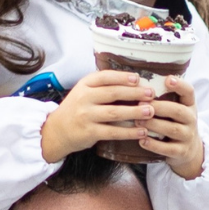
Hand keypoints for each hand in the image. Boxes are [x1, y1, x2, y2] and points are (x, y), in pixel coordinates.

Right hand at [40, 71, 156, 160]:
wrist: (57, 130)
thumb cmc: (77, 109)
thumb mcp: (85, 92)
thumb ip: (103, 87)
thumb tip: (135, 83)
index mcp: (84, 85)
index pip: (104, 77)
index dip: (122, 77)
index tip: (138, 79)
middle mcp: (84, 98)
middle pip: (112, 93)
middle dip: (134, 93)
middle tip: (151, 94)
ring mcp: (86, 115)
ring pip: (114, 113)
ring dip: (134, 112)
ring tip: (151, 111)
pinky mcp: (89, 132)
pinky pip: (113, 132)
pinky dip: (129, 132)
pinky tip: (142, 131)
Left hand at [137, 74, 204, 178]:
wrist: (188, 150)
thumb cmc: (174, 123)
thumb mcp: (175, 108)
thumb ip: (162, 97)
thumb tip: (135, 79)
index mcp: (189, 105)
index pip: (189, 92)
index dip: (180, 85)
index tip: (168, 79)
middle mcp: (191, 119)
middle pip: (178, 111)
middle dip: (160, 107)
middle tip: (141, 102)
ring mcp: (187, 136)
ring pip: (172, 129)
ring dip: (154, 124)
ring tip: (137, 121)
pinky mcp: (181, 151)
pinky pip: (168, 149)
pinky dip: (154, 145)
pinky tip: (141, 140)